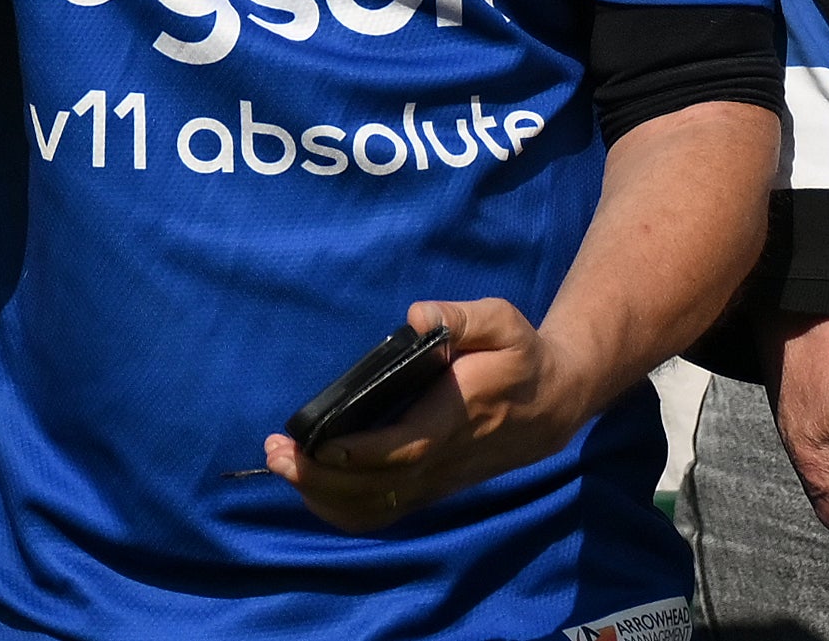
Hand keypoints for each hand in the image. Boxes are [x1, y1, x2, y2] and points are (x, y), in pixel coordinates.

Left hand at [269, 294, 560, 529]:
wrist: (552, 405)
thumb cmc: (519, 357)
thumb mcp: (502, 321)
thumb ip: (462, 317)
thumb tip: (418, 316)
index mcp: (457, 416)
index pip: (408, 447)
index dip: (364, 452)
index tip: (320, 443)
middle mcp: (444, 458)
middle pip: (381, 484)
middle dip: (324, 475)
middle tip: (276, 452)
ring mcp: (437, 480)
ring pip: (379, 505)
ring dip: (325, 494)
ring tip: (282, 464)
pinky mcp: (430, 488)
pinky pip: (385, 511)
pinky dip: (342, 508)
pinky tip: (310, 485)